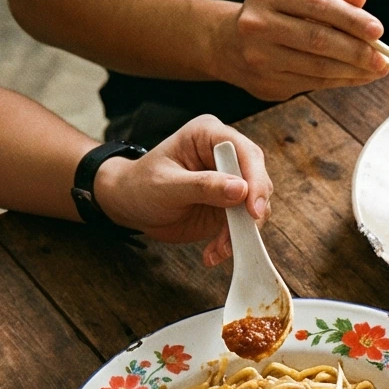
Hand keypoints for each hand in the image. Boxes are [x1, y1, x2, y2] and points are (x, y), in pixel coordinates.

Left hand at [93, 115, 273, 266]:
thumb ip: (203, 186)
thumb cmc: (140, 186)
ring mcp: (231, 182)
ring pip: (256, 206)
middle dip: (253, 210)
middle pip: (258, 180)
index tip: (254, 210)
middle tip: (244, 234)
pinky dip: (233, 242)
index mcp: (208, 136)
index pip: (245, 153)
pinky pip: (244, 225)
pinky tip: (214, 253)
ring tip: (220, 249)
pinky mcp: (231, 206)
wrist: (131, 207)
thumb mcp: (167, 185)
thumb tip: (241, 189)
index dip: (255, 180)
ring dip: (243, 231)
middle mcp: (225, 156)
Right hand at [214, 0, 386, 101]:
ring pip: (318, 67)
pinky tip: (358, 76)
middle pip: (318, 40)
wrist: (229, 42)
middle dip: (356, 51)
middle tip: (382, 58)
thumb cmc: (273, 13)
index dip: (350, 19)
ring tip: (376, 69)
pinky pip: (314, 84)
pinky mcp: (268, 83)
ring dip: (353, 71)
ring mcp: (261, 57)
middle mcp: (260, 24)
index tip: (377, 30)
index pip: (317, 5)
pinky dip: (341, 81)